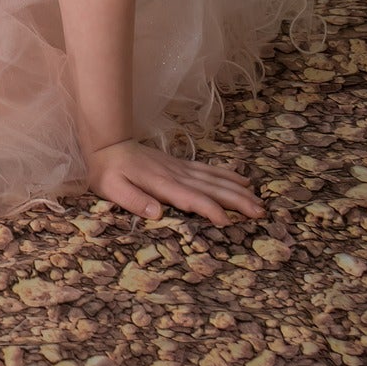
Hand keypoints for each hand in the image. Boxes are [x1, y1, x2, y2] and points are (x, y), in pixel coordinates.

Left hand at [85, 137, 263, 226]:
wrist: (107, 143)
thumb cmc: (108, 172)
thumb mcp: (113, 189)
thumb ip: (134, 200)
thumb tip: (157, 212)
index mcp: (161, 183)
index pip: (191, 197)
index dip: (210, 209)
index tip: (228, 222)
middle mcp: (176, 174)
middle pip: (211, 187)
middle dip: (236, 200)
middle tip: (260, 212)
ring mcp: (180, 167)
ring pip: (214, 178)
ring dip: (237, 189)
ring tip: (258, 200)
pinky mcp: (180, 164)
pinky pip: (208, 170)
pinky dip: (227, 175)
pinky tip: (241, 180)